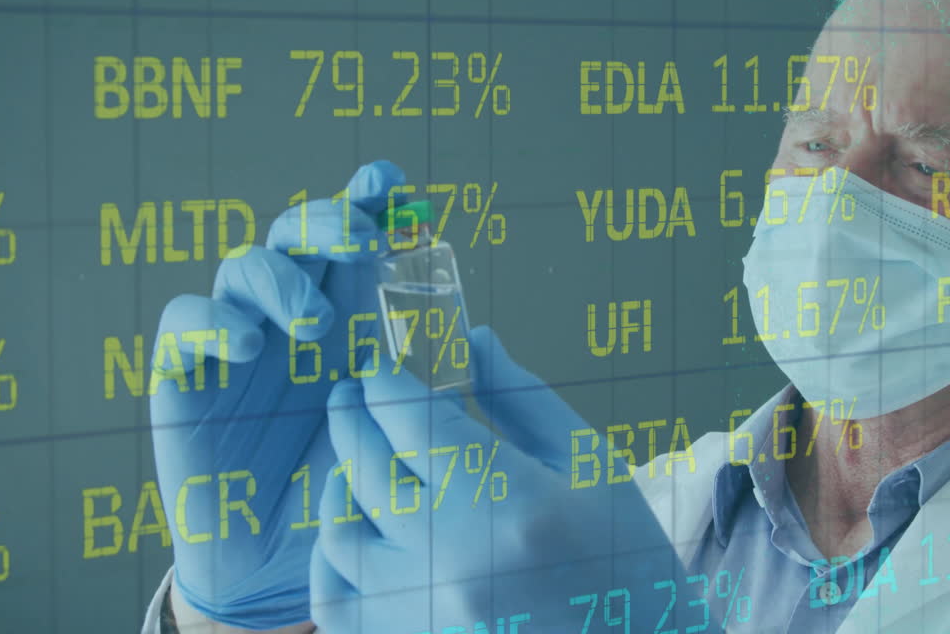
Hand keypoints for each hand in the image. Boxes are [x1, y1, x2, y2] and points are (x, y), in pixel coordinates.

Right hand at [150, 161, 405, 628]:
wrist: (279, 554)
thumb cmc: (345, 481)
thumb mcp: (395, 428)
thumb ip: (427, 381)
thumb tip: (477, 333)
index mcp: (345, 311)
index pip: (352, 235)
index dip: (369, 199)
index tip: (397, 188)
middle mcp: (289, 311)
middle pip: (298, 232)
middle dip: (331, 221)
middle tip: (365, 241)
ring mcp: (235, 336)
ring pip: (244, 265)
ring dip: (283, 279)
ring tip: (316, 323)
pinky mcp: (184, 371)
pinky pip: (184, 320)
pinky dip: (214, 320)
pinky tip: (249, 342)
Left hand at [309, 326, 684, 633]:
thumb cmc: (621, 548)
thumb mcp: (587, 459)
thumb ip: (519, 396)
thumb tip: (468, 342)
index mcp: (508, 498)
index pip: (411, 420)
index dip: (385, 384)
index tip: (380, 368)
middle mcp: (455, 555)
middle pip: (367, 468)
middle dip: (353, 417)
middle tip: (355, 395)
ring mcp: (425, 608)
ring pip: (340, 534)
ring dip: (339, 485)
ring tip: (356, 462)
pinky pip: (334, 603)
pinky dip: (328, 562)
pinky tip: (350, 533)